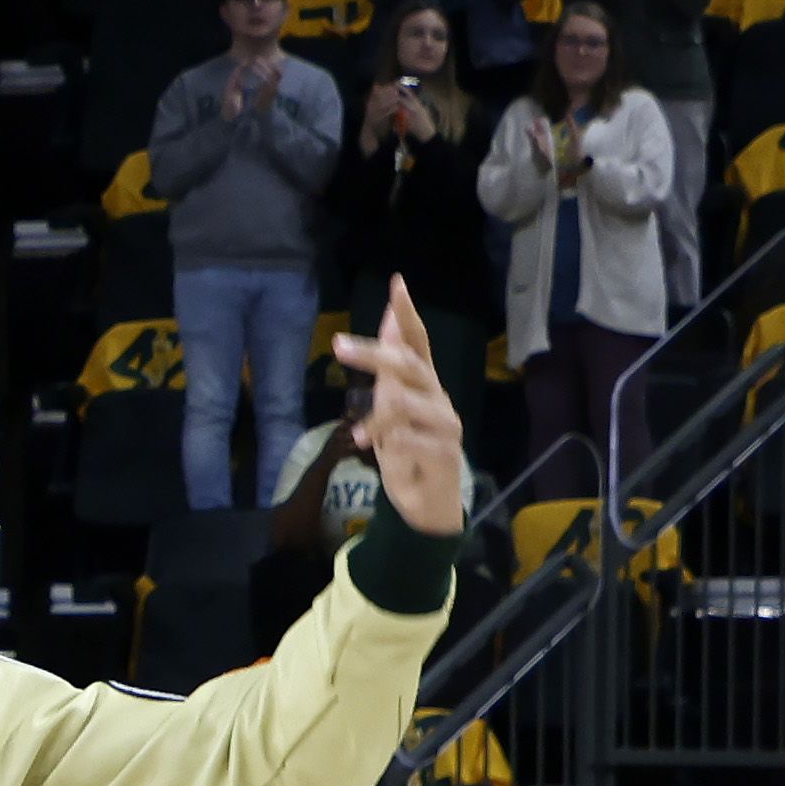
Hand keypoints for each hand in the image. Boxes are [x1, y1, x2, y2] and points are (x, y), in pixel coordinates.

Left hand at [328, 281, 468, 532]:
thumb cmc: (407, 450)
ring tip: (360, 436)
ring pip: (406, 403)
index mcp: (424, 385)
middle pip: (408, 366)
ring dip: (378, 418)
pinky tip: (379, 452)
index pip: (419, 342)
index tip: (397, 283)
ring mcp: (446, 425)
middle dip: (373, 354)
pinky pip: (411, 440)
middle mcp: (438, 398)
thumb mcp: (392, 407)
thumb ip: (391, 369)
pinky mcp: (445, 454)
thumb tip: (387, 321)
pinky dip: (391, 444)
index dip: (407, 314)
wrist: (426, 502)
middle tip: (338, 345)